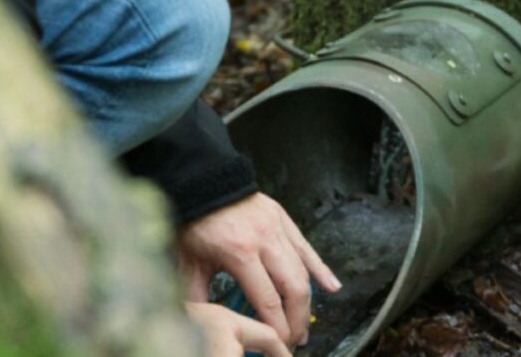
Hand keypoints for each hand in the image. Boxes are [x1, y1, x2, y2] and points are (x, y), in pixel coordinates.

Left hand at [177, 192, 341, 347]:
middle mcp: (264, 240)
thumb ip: (197, 296)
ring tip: (304, 325)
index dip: (277, 326)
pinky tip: (332, 287)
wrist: (203, 181)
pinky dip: (321, 268)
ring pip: (302, 270)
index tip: (279, 344)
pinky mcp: (283, 218)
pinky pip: (306, 247)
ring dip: (307, 301)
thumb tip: (202, 325)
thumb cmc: (194, 221)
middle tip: (295, 340)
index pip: (268, 300)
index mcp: (240, 252)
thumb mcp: (188, 262)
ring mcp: (277, 228)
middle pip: (293, 288)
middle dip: (297, 320)